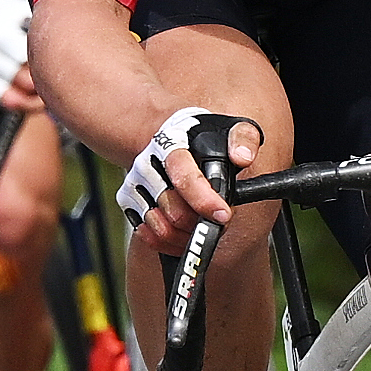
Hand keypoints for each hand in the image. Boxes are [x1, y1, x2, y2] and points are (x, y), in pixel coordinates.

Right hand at [116, 105, 253, 252]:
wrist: (171, 134)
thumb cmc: (202, 137)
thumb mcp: (228, 128)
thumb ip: (243, 139)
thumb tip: (242, 157)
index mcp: (172, 144)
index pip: (184, 177)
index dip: (204, 201)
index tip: (223, 215)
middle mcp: (148, 164)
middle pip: (174, 210)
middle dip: (200, 222)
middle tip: (218, 220)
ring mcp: (135, 183)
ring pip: (160, 227)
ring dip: (186, 235)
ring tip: (201, 225)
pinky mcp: (127, 200)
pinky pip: (146, 234)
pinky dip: (168, 242)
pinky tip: (183, 232)